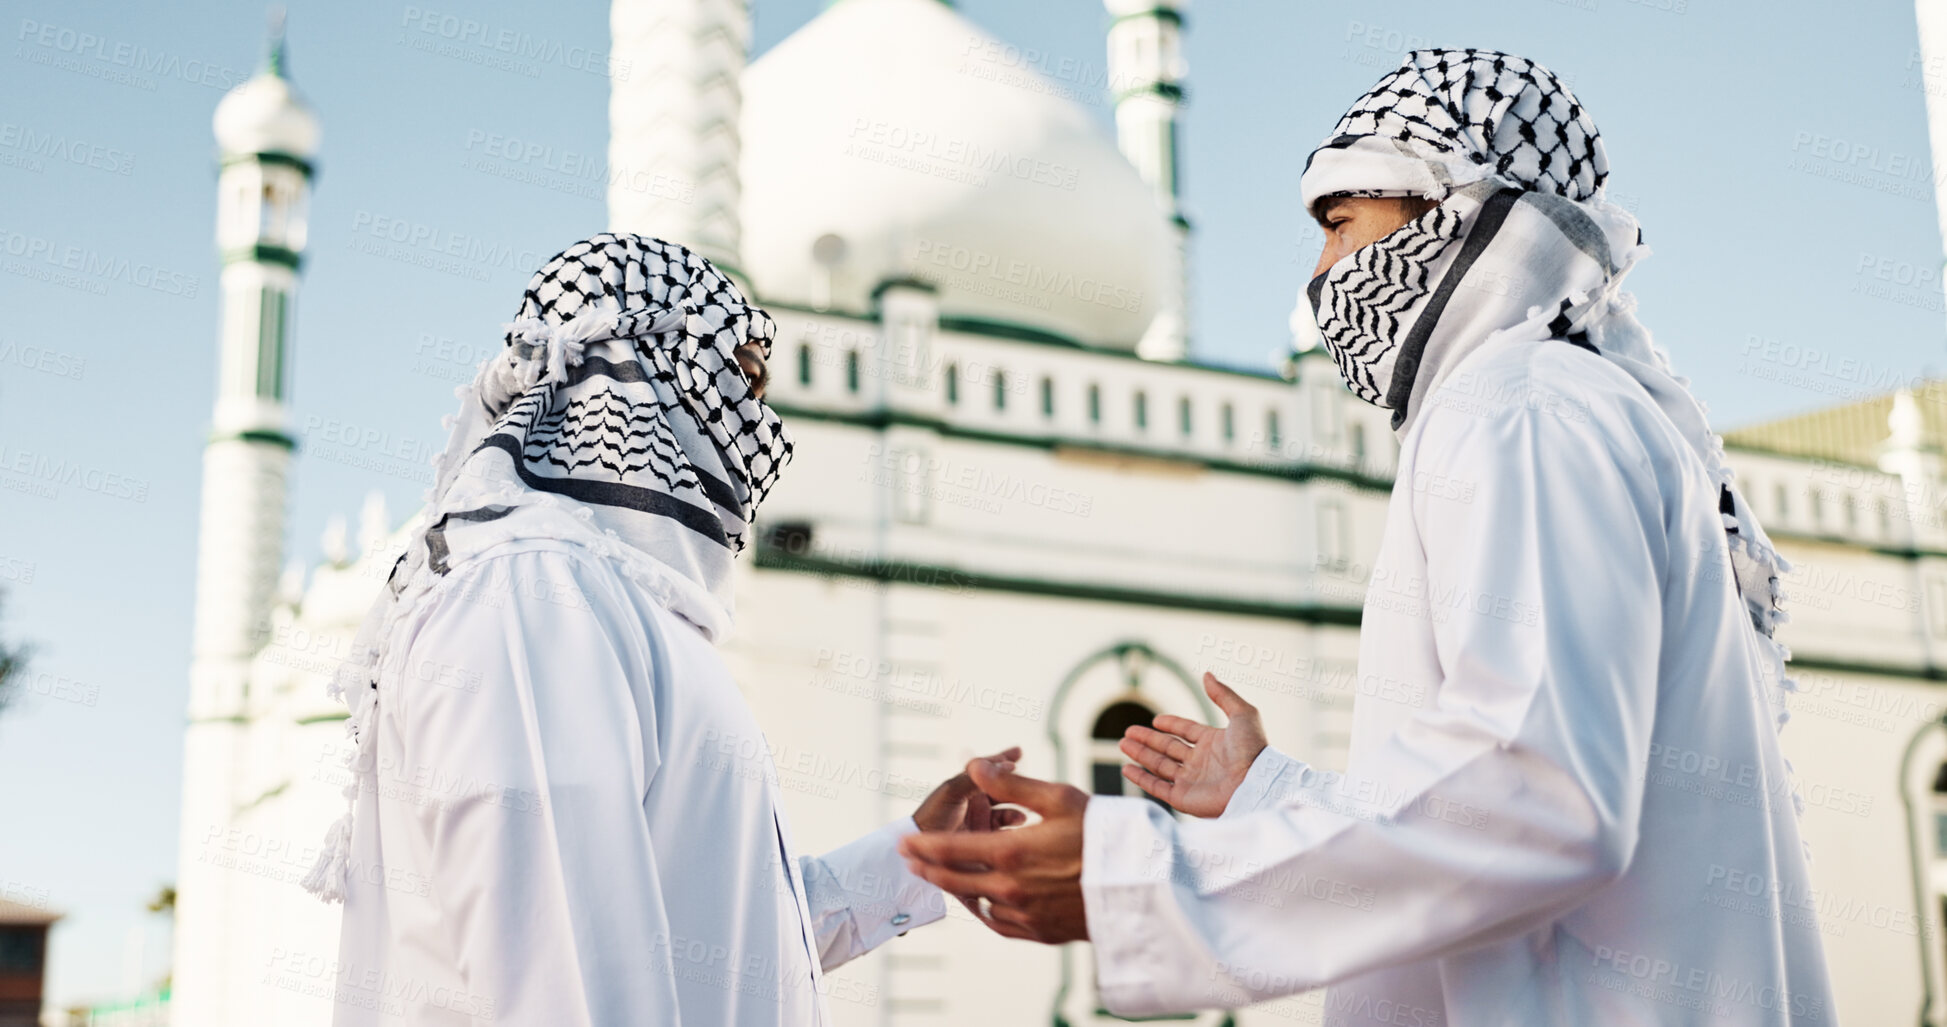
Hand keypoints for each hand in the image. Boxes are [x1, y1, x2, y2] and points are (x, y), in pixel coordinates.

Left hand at [900, 761, 1089, 944]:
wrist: (1140, 886)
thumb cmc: (1102, 834)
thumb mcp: (1058, 797)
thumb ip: (1011, 784)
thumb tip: (974, 764)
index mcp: (1010, 853)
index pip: (949, 850)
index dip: (921, 846)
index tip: (904, 842)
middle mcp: (1011, 888)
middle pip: (954, 881)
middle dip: (926, 869)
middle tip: (910, 861)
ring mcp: (1025, 914)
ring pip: (976, 902)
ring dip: (957, 888)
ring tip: (945, 877)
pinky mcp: (1041, 932)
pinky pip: (1000, 924)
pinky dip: (986, 910)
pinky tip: (984, 901)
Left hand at [912, 747, 1024, 833]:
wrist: (921, 854)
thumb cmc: (932, 818)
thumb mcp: (952, 792)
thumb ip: (976, 777)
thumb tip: (1006, 764)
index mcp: (965, 787)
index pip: (988, 769)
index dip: (1003, 759)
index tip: (1019, 753)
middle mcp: (975, 803)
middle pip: (1001, 790)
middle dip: (1016, 787)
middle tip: (1030, 789)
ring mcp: (982, 822)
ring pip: (1008, 812)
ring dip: (1016, 812)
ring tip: (1021, 818)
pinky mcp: (986, 841)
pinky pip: (1006, 832)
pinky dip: (1013, 830)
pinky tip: (1018, 832)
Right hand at [1118, 672, 1266, 817]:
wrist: (1256, 785)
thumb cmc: (1254, 751)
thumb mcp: (1242, 714)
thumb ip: (1223, 694)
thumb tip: (1207, 674)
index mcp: (1214, 744)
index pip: (1187, 731)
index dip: (1172, 724)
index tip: (1156, 720)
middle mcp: (1201, 763)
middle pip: (1168, 748)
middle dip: (1148, 740)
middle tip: (1127, 732)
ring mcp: (1192, 781)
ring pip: (1160, 766)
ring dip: (1141, 755)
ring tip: (1123, 744)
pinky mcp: (1184, 799)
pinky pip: (1158, 787)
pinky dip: (1141, 779)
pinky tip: (1127, 768)